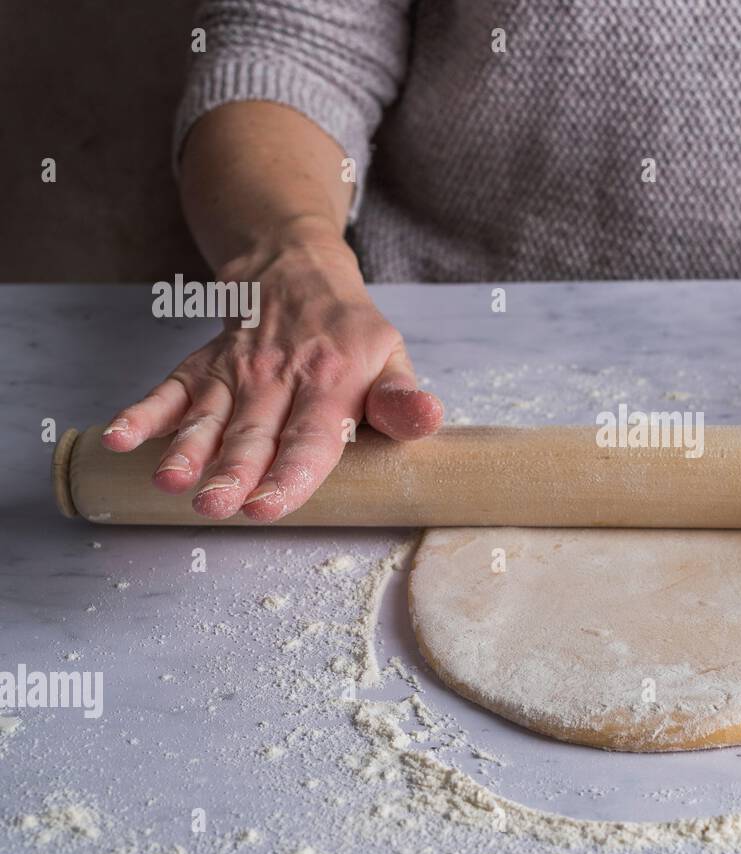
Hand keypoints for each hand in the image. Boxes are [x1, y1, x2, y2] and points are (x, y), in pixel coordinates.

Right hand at [99, 226, 441, 520]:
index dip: (290, 474)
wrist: (295, 268)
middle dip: (234, 473)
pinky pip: (168, 391)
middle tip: (218, 507)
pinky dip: (142, 414)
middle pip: (254, 433)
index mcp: (331, 382)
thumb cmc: (350, 334)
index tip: (269, 506)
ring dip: (187, 450)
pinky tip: (120, 439)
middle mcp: (279, 378)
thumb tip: (429, 418)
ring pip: (209, 416)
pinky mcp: (201, 366)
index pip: (311, 437)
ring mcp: (235, 371)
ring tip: (171, 481)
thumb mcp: (390, 356)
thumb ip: (401, 398)